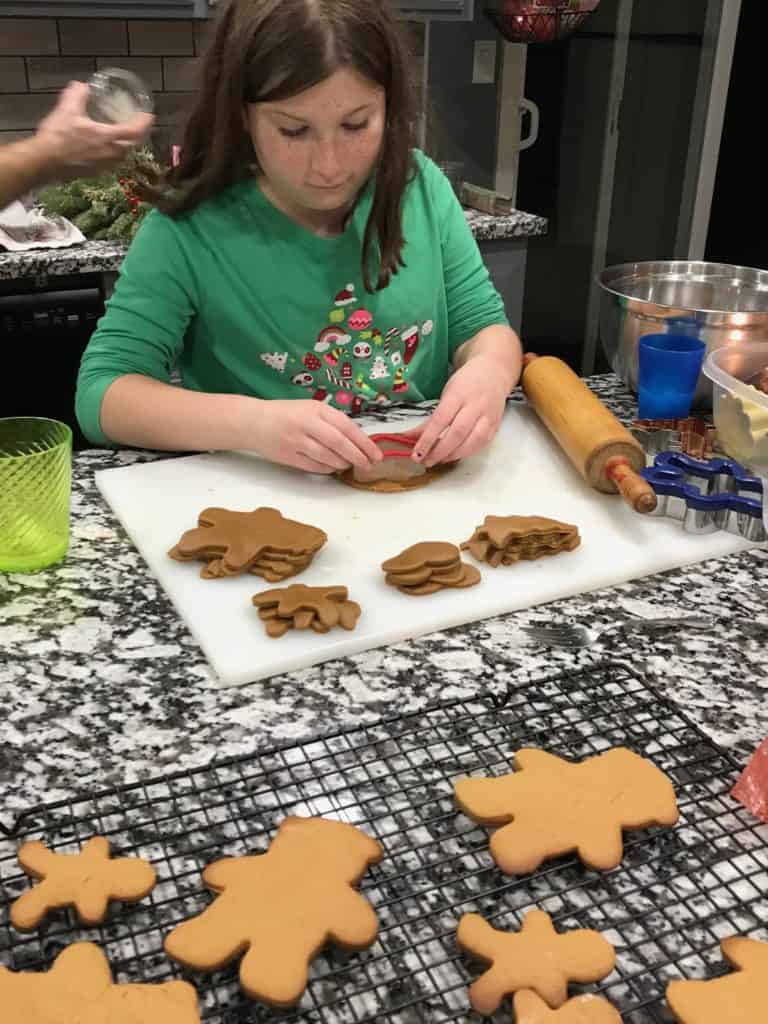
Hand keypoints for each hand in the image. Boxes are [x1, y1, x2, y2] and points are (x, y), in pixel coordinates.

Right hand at [33, 81, 152, 175]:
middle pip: (134, 145)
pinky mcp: (97, 172)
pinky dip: (117, 152)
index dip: (144, 123)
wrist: (45, 162)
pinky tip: (110, 148)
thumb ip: (77, 95)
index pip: (135, 131)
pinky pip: (114, 162)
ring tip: (127, 136)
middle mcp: (111, 154)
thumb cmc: (58, 136)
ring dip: (129, 145)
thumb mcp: (67, 110)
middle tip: (141, 125)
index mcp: (109, 138)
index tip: (149, 116)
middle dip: (140, 135)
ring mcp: (105, 165)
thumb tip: (82, 85)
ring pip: (124, 155)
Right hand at [250, 400, 383, 473]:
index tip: (376, 454)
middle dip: (358, 456)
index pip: (347, 426)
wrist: (253, 421)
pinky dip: (328, 469)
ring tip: (349, 465)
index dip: (364, 442)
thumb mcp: (310, 409)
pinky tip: (333, 467)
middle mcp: (307, 424)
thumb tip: (358, 440)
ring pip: (329, 457)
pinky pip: (315, 467)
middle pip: (340, 443)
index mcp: (316, 409)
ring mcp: (297, 441)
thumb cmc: (286, 414)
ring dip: (343, 464)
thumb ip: (332, 421)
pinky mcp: (289, 457)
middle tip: (368, 465)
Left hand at [407, 355, 510, 466]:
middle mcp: (475, 406)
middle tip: (425, 461)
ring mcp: (488, 417)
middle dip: (439, 452)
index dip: (427, 440)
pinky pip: (480, 445)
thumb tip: (411, 438)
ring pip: (471, 443)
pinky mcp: (495, 426)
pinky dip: (466, 453)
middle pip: (457, 434)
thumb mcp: (446, 395)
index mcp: (458, 395)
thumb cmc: (466, 383)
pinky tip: (454, 455)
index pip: (440, 421)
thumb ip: (431, 418)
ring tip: (438, 460)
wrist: (494, 372)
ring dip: (452, 455)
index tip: (415, 454)